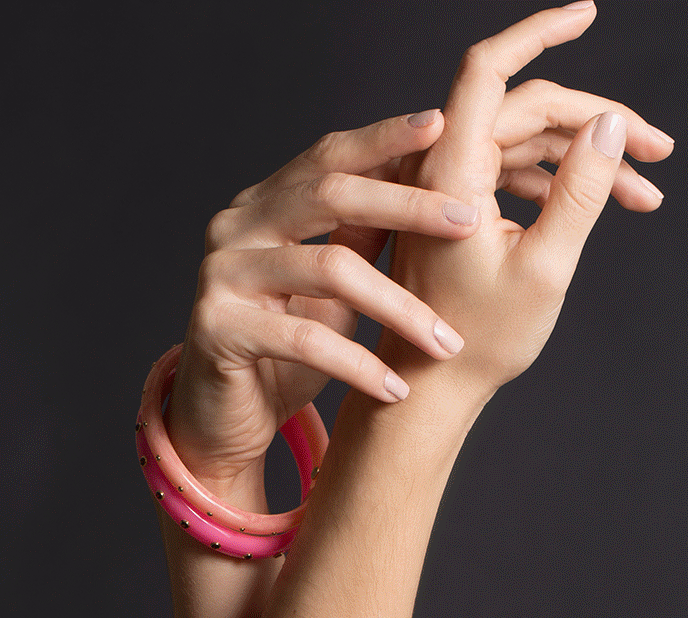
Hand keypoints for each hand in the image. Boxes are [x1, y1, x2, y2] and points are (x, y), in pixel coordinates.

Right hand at [165, 111, 482, 495]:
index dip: (382, 139)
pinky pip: (304, 339)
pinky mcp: (217, 328)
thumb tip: (424, 186)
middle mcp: (235, 228)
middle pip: (330, 195)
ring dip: (399, 308)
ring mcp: (221, 274)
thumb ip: (359, 238)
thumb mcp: (331, 290)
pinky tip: (396, 389)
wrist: (225, 421)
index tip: (441, 125)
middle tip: (470, 222)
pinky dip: (359, 366)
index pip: (327, 157)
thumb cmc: (283, 356)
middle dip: (408, 205)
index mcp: (262, 206)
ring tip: (447, 342)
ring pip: (328, 270)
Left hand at [380, 2, 673, 426]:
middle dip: (599, 124)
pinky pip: (516, 175)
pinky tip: (610, 204)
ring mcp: (450, 188)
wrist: (429, 388)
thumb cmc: (477, 342)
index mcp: (450, 171)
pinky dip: (562, 186)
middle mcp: (444, 168)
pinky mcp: (460, 210)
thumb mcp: (544, 267)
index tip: (588, 13)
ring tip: (648, 193)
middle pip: (528, 110)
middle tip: (659, 153)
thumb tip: (610, 124)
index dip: (539, 33)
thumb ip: (580, 191)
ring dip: (589, 161)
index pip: (489, 71)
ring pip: (530, 145)